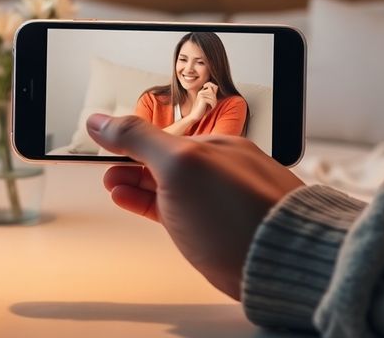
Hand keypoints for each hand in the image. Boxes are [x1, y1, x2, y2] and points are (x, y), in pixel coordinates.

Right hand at [86, 113, 303, 299]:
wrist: (283, 263)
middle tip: (106, 170)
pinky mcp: (218, 231)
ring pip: (170, 187)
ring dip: (138, 184)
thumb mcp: (179, 163)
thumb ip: (138, 138)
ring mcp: (220, 201)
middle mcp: (221, 170)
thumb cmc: (240, 213)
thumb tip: (101, 120)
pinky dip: (152, 205)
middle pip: (165, 159)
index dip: (129, 138)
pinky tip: (138, 204)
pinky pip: (177, 211)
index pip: (163, 134)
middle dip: (131, 162)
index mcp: (216, 145)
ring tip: (115, 187)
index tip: (102, 143)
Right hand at [190, 82, 217, 119]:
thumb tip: (216, 88)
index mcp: (201, 92)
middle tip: (214, 104)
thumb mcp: (207, 101)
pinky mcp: (202, 99)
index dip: (214, 88)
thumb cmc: (201, 109)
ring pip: (213, 96)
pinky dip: (213, 105)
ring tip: (213, 106)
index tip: (214, 97)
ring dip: (214, 102)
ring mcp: (201, 95)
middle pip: (212, 91)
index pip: (210, 84)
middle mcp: (200, 92)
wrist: (195, 115)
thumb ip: (210, 95)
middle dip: (215, 98)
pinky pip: (211, 100)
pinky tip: (211, 108)